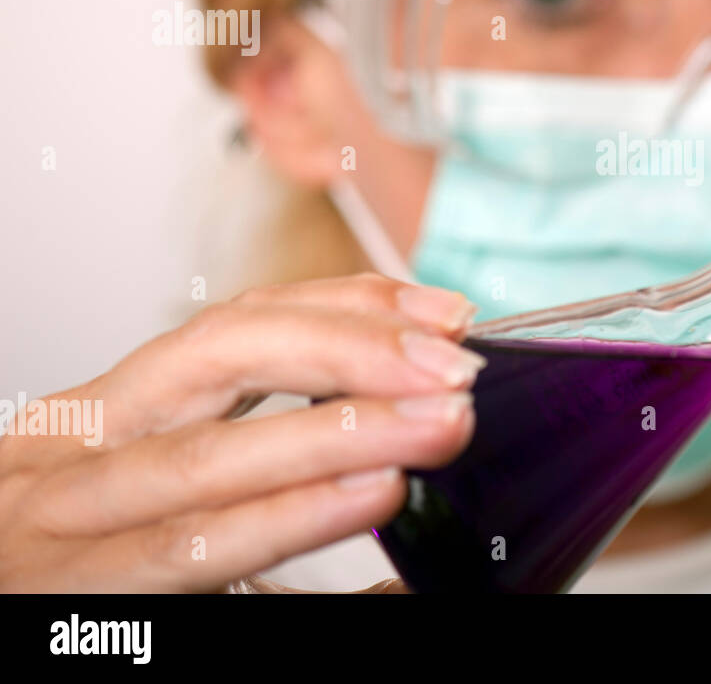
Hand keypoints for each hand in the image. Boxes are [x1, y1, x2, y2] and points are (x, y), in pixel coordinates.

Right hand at [0, 274, 481, 591]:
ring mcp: (63, 520)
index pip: (240, 323)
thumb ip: (263, 462)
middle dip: (352, 350)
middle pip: (225, 359)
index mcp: (112, 411)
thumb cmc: (76, 572)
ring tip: (437, 423)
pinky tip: (366, 493)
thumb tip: (402, 445)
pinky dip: (288, 517)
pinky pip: (190, 548)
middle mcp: (79, 447)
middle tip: (454, 365)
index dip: (349, 306)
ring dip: (340, 432)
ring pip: (211, 456)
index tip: (443, 315)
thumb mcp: (155, 493)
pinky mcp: (72, 595)